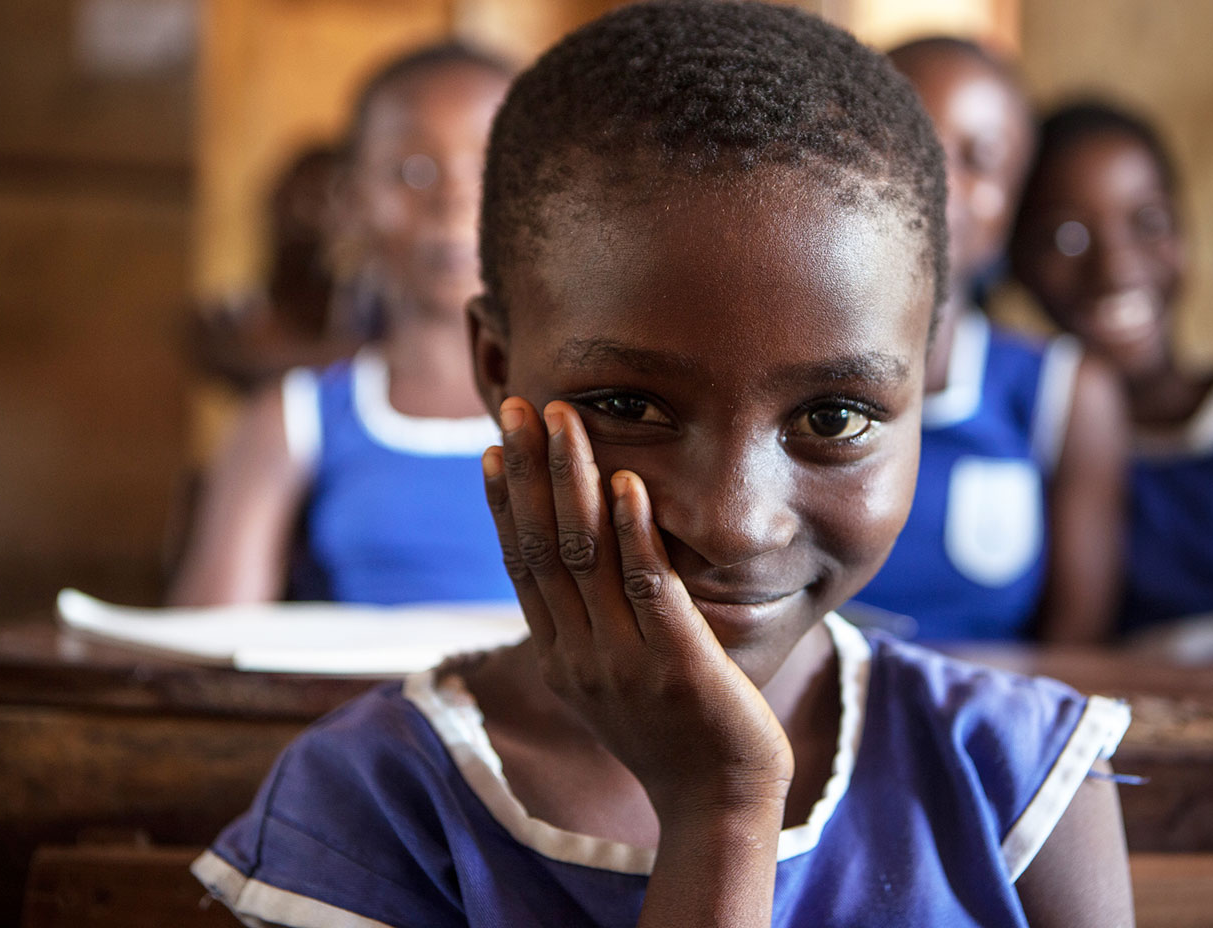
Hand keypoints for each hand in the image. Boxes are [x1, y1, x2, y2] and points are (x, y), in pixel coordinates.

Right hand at [483, 397, 794, 821]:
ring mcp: (623, 660)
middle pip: (542, 547)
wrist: (717, 805)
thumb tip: (580, 572)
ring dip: (573, 480)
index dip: (505, 503)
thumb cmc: (673, 736)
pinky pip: (647, 584)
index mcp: (559, 657)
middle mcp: (578, 655)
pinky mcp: (674, 662)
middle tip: (517, 408)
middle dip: (528, 471)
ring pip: (585, 555)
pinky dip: (632, 528)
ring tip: (565, 420)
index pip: (520, 566)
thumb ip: (591, 627)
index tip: (495, 447)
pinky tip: (625, 481)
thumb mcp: (612, 681)